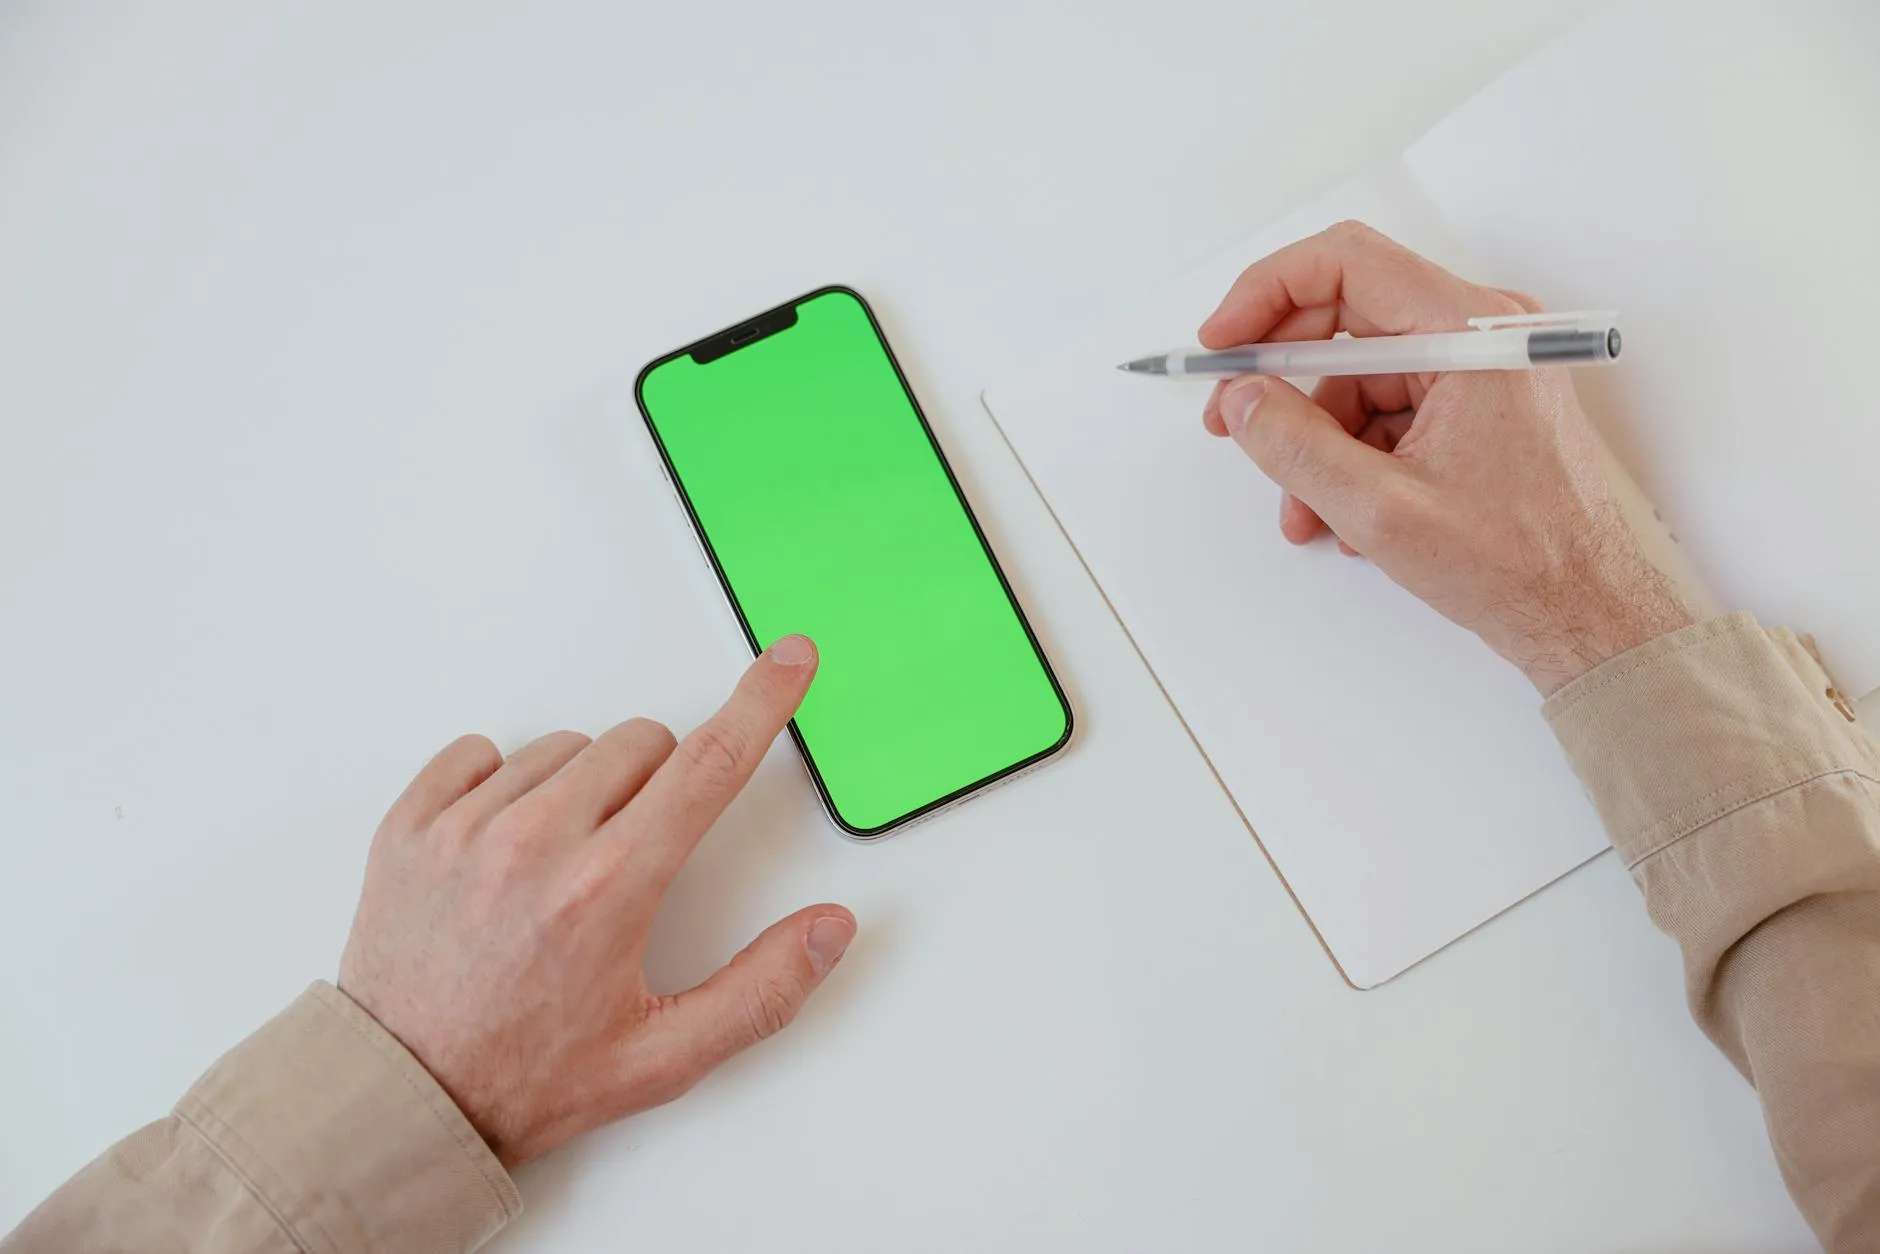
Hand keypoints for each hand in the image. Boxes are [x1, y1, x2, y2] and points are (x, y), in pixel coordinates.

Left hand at [337, 635, 854, 1166]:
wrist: (402, 1103)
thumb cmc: (528, 1079)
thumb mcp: (664, 1057)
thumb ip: (762, 990)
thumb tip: (831, 928)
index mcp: (607, 890)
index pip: (709, 764)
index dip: (762, 702)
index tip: (788, 660)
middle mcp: (534, 843)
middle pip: (642, 743)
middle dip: (662, 784)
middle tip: (637, 860)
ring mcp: (464, 828)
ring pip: (566, 747)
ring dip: (584, 788)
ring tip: (563, 870)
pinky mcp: (408, 826)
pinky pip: (480, 752)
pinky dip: (504, 785)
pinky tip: (506, 848)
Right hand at [1198, 221, 1692, 694]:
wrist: (1589, 613)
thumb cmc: (1520, 562)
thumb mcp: (1382, 509)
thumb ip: (1297, 445)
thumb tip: (1242, 399)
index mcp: (1471, 333)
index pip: (1347, 263)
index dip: (1267, 294)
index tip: (1222, 343)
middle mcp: (1482, 332)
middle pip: (1348, 316)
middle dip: (1282, 376)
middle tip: (1234, 420)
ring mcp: (1483, 367)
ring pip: (1361, 373)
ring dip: (1316, 437)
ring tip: (1303, 508)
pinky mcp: (1479, 403)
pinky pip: (1390, 407)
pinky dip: (1353, 454)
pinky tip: (1345, 513)